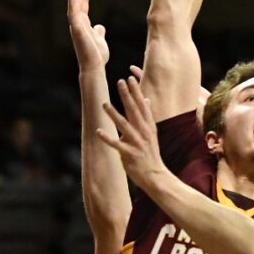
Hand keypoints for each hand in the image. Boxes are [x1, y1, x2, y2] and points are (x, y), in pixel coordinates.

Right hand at [66, 0, 108, 70]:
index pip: (84, 4)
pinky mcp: (77, 30)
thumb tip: (99, 26)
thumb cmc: (96, 55)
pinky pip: (73, 15)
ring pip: (73, 5)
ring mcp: (77, 26)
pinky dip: (72, 5)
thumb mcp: (100, 38)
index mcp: (85, 23)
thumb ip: (98, 31)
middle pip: (76, 1)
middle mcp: (79, 22)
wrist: (94, 65)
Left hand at [97, 76, 168, 191]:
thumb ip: (146, 117)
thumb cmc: (150, 154)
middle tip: (120, 81)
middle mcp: (144, 132)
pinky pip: (117, 145)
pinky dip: (108, 138)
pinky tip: (98, 132)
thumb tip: (146, 100)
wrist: (155, 175)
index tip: (130, 78)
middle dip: (127, 96)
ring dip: (114, 114)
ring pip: (124, 125)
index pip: (142, 105)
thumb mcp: (151, 133)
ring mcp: (138, 143)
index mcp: (149, 126)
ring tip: (104, 104)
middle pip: (134, 111)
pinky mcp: (130, 154)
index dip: (136, 91)